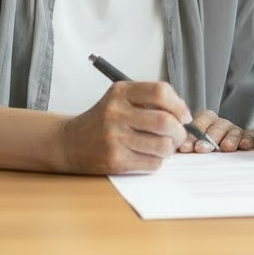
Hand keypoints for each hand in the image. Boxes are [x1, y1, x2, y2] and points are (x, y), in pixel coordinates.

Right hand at [58, 81, 193, 173]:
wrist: (69, 143)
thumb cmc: (102, 121)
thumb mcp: (120, 99)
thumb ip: (149, 100)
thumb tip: (183, 113)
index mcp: (121, 91)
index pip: (160, 91)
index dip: (179, 105)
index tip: (184, 115)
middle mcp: (116, 112)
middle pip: (164, 121)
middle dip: (179, 131)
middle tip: (178, 135)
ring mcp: (114, 137)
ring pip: (162, 145)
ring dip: (169, 149)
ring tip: (162, 146)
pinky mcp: (114, 160)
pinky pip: (151, 163)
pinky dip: (156, 161)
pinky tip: (147, 156)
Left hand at [177, 110, 253, 152]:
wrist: (225, 160)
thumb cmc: (201, 151)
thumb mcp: (191, 147)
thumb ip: (185, 146)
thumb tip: (172, 151)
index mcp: (203, 122)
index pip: (198, 123)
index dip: (191, 135)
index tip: (186, 148)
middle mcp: (218, 124)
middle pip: (216, 126)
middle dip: (208, 138)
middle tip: (202, 148)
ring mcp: (234, 131)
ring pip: (233, 130)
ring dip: (229, 139)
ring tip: (225, 148)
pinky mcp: (248, 139)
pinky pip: (251, 136)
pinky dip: (249, 139)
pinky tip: (244, 146)